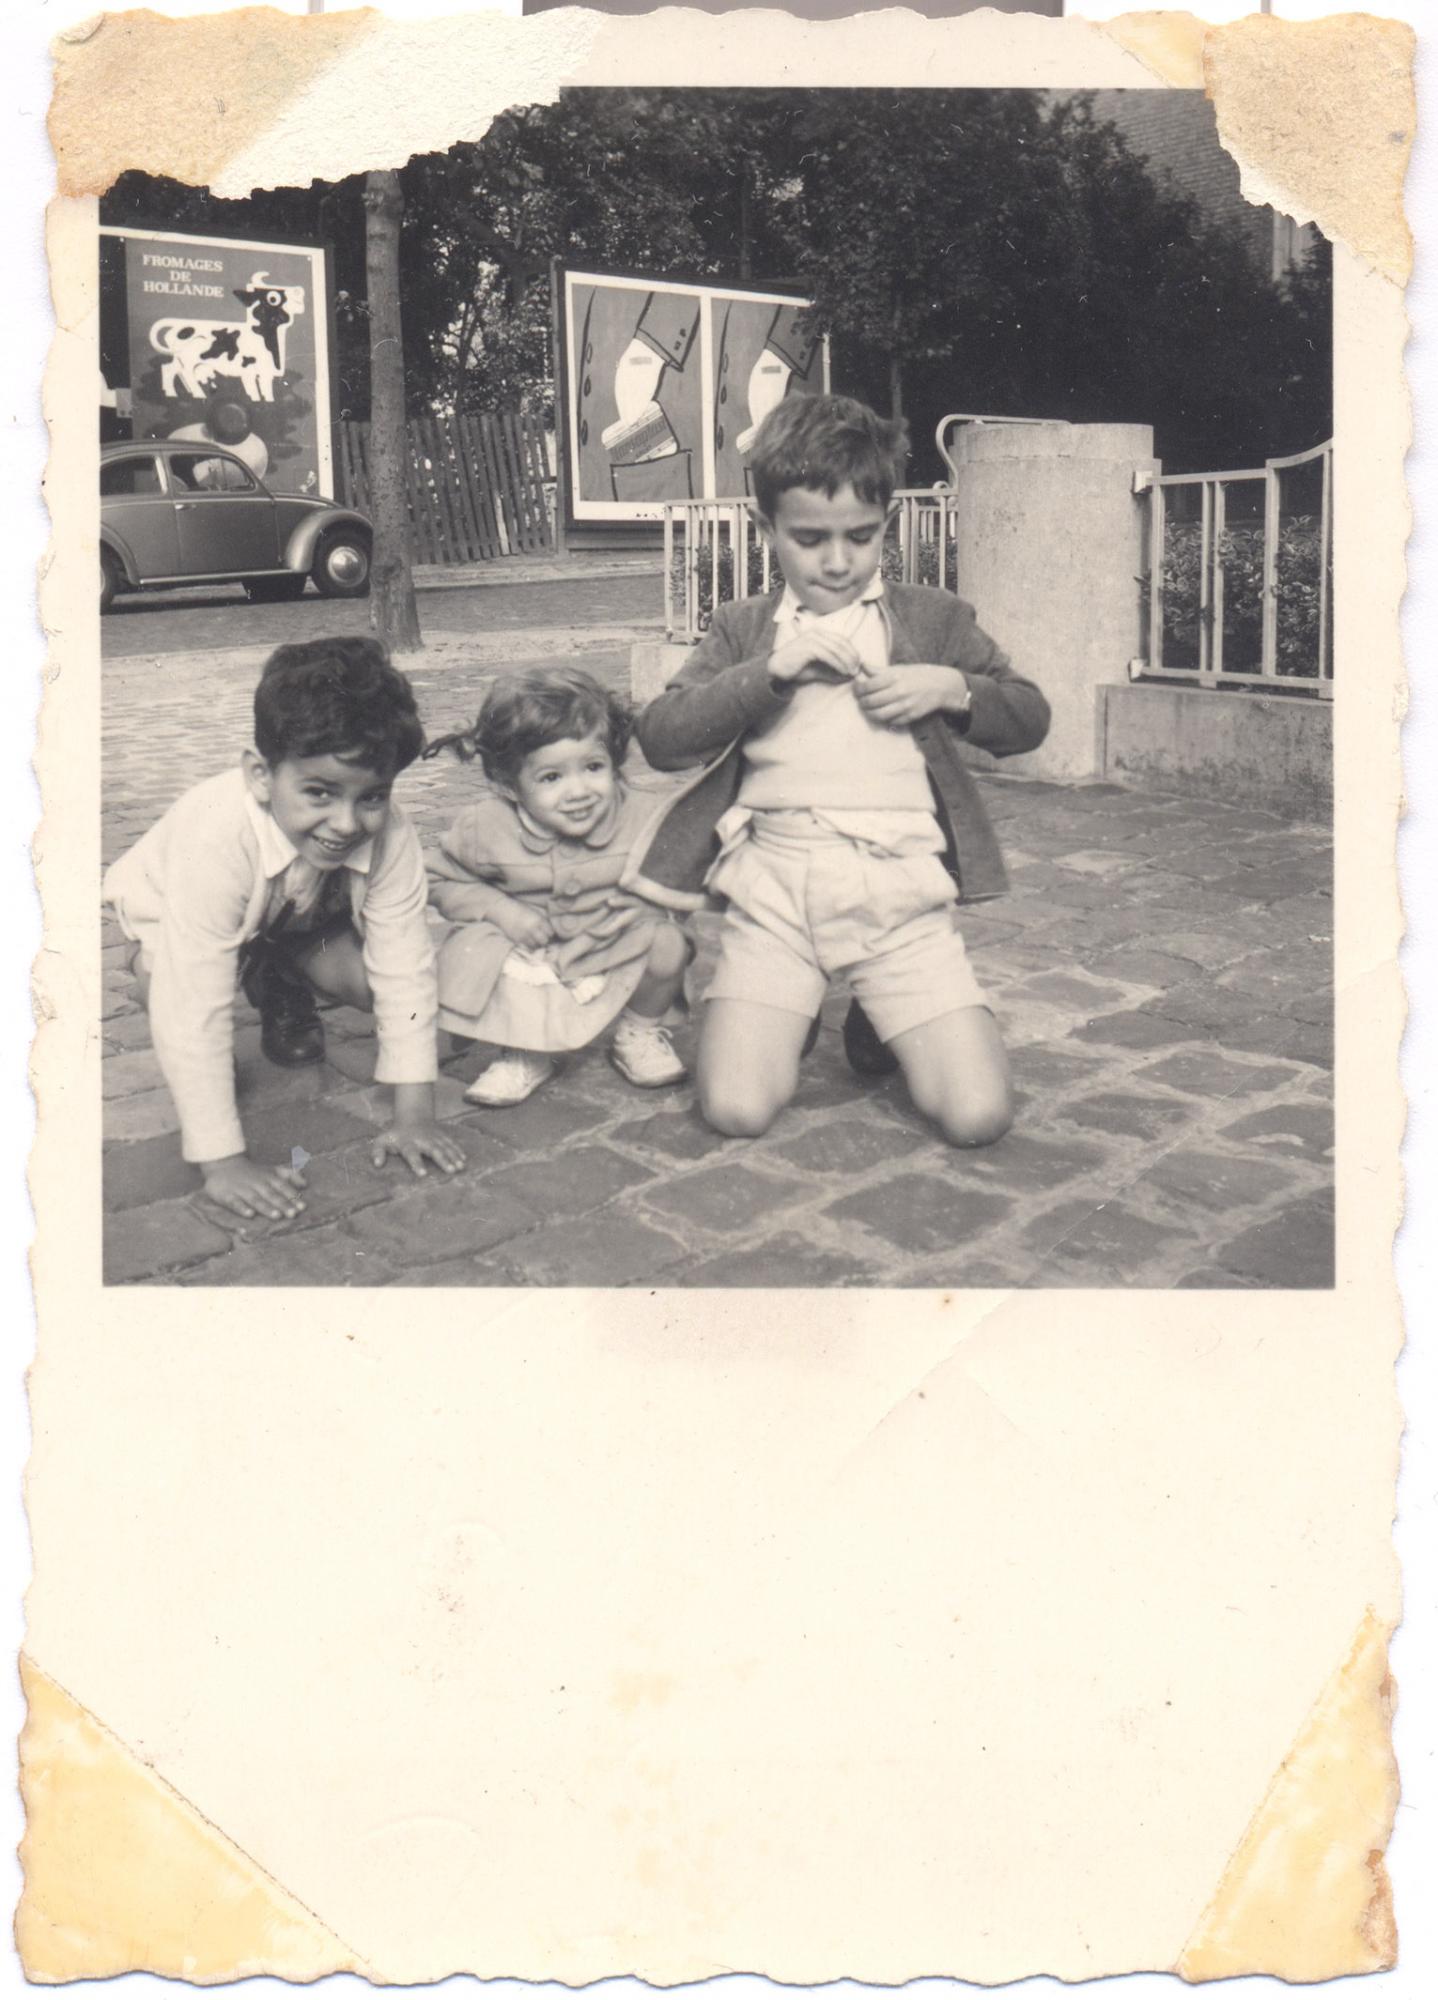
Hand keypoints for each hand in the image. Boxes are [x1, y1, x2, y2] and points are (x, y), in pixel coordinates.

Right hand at [201, 1153, 306, 1220]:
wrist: (224, 1165)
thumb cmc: (254, 1173)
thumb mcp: (272, 1170)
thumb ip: (290, 1175)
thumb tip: (306, 1183)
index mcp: (269, 1178)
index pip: (282, 1187)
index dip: (292, 1196)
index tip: (302, 1207)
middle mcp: (257, 1184)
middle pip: (271, 1195)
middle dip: (282, 1204)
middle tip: (293, 1214)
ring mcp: (242, 1189)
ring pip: (255, 1199)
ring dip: (266, 1207)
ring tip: (276, 1215)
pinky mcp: (227, 1196)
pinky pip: (234, 1203)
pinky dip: (242, 1208)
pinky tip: (250, 1215)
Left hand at [370, 1120, 465, 1178]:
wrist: (412, 1116)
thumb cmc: (396, 1135)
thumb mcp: (382, 1141)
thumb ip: (377, 1152)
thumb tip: (377, 1164)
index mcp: (407, 1143)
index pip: (412, 1154)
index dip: (417, 1164)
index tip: (423, 1174)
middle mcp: (422, 1140)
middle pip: (433, 1150)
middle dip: (443, 1160)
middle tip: (450, 1171)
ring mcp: (434, 1138)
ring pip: (445, 1147)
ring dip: (453, 1157)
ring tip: (460, 1167)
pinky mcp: (442, 1136)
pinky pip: (451, 1143)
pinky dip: (458, 1151)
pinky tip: (464, 1160)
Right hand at [495, 903, 553, 949]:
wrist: (503, 910)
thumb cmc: (520, 909)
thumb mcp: (534, 912)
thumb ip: (542, 920)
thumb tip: (550, 928)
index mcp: (538, 920)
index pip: (550, 932)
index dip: (550, 933)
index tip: (547, 932)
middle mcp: (532, 929)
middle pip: (545, 941)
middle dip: (544, 940)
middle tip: (541, 937)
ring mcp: (524, 935)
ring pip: (536, 946)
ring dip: (536, 943)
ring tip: (533, 938)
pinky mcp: (517, 940)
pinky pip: (527, 947)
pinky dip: (528, 945)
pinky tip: (527, 940)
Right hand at [767, 625, 862, 686]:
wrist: (775, 670)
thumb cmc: (795, 669)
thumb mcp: (818, 669)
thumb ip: (833, 670)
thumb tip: (849, 675)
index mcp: (819, 634)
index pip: (841, 639)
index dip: (852, 651)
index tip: (858, 664)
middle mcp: (816, 633)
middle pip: (841, 642)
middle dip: (852, 656)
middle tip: (857, 669)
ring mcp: (811, 639)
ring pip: (836, 648)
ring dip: (847, 661)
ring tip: (852, 672)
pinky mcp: (808, 647)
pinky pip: (828, 655)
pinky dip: (838, 664)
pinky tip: (843, 672)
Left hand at [854, 663, 970, 728]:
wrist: (942, 685)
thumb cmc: (919, 675)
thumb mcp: (900, 668)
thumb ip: (880, 670)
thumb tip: (862, 666)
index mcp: (894, 677)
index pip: (867, 686)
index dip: (858, 688)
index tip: (856, 688)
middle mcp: (899, 692)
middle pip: (870, 702)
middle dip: (861, 702)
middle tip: (860, 700)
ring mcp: (905, 706)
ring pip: (878, 715)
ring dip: (869, 713)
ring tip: (867, 709)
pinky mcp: (910, 717)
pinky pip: (890, 721)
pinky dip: (884, 718)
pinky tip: (882, 713)